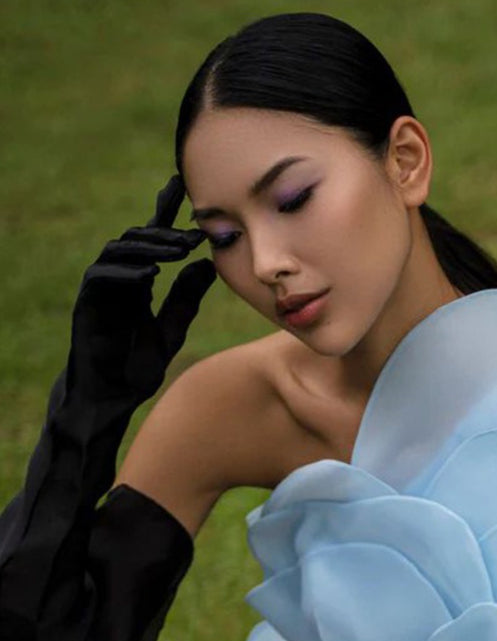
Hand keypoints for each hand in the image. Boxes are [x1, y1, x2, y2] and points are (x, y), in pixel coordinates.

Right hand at [58, 174, 216, 413]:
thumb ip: (186, 298)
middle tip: (193, 234)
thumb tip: (207, 265)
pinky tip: (150, 275)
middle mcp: (117, 279)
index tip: (182, 186)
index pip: (151, 239)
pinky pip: (101, 279)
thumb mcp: (171, 329)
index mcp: (137, 281)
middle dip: (164, 233)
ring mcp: (100, 291)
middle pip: (136, 240)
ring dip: (149, 249)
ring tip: (177, 250)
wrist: (112, 396)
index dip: (163, 211)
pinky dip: (126, 274)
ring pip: (119, 253)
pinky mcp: (87, 305)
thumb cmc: (137, 367)